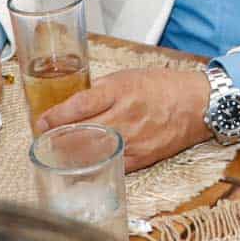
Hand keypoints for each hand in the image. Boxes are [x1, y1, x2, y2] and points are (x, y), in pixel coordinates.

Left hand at [36, 68, 213, 171]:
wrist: (197, 104)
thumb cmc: (165, 87)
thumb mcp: (129, 77)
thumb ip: (101, 90)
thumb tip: (73, 103)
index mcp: (120, 91)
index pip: (77, 106)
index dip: (53, 116)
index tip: (42, 120)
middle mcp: (125, 116)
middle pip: (78, 133)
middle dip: (55, 136)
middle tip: (45, 136)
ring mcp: (133, 139)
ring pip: (90, 152)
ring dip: (69, 153)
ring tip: (58, 150)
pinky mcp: (141, 157)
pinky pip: (109, 163)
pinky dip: (93, 164)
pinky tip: (83, 162)